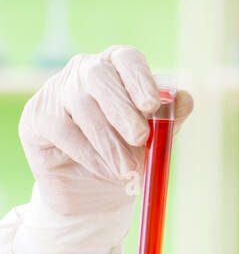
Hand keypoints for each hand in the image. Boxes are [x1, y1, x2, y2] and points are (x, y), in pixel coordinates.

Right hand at [18, 45, 193, 217]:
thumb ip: (167, 122)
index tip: (152, 104)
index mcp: (117, 70)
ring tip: (127, 170)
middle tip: (140, 138)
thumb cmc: (123, 159)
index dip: (139, 78)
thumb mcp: (150, 144)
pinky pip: (63, 130)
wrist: (90, 195)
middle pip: (100, 76)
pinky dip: (88, 154)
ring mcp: (57, 92)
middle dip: (122, 109)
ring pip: (81, 105)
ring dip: (108, 142)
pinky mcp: (37, 117)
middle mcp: (85, 72)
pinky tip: (104, 171)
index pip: (126, 58)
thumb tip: (186, 99)